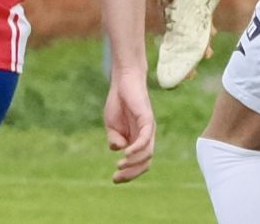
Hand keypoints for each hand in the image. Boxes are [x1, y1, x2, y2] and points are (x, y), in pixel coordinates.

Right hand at [103, 69, 155, 183]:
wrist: (123, 80)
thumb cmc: (118, 102)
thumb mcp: (111, 126)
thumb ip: (114, 140)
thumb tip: (118, 150)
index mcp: (138, 140)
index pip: (139, 163)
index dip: (128, 174)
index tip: (114, 179)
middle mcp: (146, 136)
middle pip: (145, 162)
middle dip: (131, 173)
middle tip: (116, 178)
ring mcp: (148, 128)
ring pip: (147, 154)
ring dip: (133, 163)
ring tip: (120, 164)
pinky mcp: (147, 119)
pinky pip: (145, 138)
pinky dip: (137, 148)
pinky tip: (126, 153)